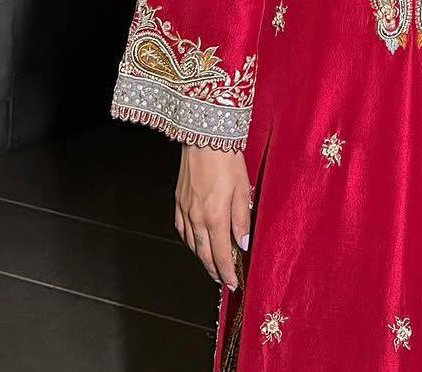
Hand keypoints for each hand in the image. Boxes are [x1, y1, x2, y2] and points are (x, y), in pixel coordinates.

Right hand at [175, 142, 251, 289]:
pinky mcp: (178, 200)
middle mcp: (197, 218)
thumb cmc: (226, 160)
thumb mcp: (241, 189)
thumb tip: (243, 244)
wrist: (204, 138)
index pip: (221, 254)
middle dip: (214, 270)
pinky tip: (195, 242)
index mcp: (215, 217)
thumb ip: (242, 219)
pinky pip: (182, 229)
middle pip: (204, 254)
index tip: (232, 283)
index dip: (227, 272)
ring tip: (211, 265)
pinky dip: (189, 241)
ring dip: (202, 258)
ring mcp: (185, 210)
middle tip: (222, 279)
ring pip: (192, 244)